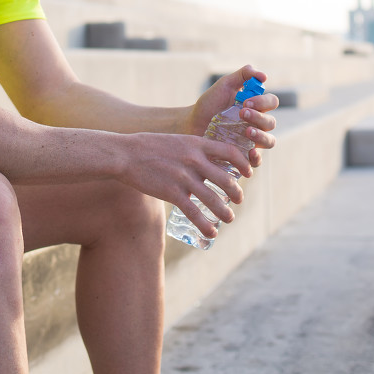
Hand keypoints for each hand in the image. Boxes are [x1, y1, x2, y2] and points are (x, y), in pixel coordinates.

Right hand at [119, 132, 251, 238]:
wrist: (125, 154)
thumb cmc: (149, 146)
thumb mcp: (177, 140)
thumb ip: (194, 149)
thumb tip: (208, 160)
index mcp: (197, 144)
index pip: (231, 152)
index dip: (244, 164)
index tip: (248, 173)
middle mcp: (194, 160)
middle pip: (226, 179)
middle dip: (236, 193)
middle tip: (238, 200)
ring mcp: (184, 177)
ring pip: (213, 199)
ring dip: (225, 212)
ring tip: (230, 218)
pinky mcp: (172, 193)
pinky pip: (194, 213)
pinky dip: (206, 225)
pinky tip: (211, 233)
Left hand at [187, 65, 278, 167]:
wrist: (192, 124)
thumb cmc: (210, 104)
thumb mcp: (224, 85)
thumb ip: (243, 74)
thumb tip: (263, 76)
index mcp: (256, 107)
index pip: (271, 102)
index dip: (263, 102)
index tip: (247, 101)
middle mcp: (258, 124)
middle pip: (271, 122)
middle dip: (259, 117)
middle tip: (242, 113)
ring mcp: (252, 141)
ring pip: (269, 141)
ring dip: (261, 136)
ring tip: (247, 131)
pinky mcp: (244, 156)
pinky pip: (257, 160)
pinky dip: (257, 158)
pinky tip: (250, 152)